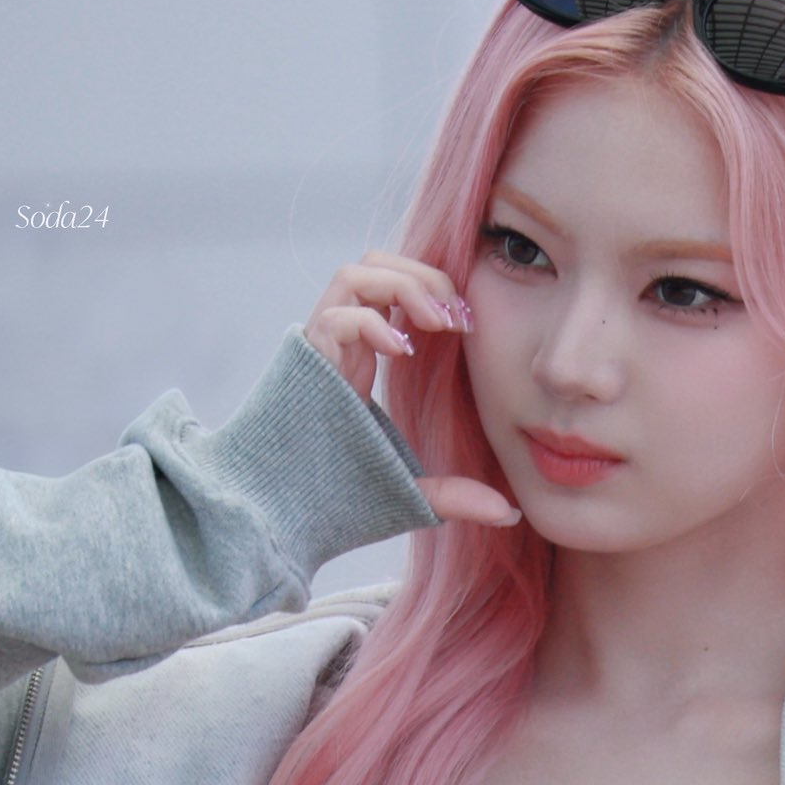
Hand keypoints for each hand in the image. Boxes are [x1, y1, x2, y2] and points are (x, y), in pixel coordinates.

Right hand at [304, 254, 519, 527]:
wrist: (275, 521)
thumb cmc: (333, 506)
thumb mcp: (410, 493)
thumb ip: (456, 495)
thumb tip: (510, 513)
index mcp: (361, 359)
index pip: (394, 288)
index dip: (434, 290)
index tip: (468, 323)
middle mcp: (339, 345)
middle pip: (377, 264)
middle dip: (423, 276)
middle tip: (457, 317)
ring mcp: (319, 351)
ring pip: (355, 273)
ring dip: (403, 284)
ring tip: (436, 324)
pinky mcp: (304, 365)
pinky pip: (335, 315)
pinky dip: (372, 323)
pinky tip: (404, 352)